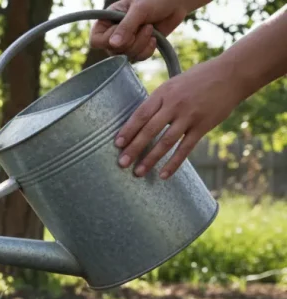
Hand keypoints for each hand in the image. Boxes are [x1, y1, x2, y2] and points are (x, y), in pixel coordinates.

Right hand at [90, 0, 192, 60]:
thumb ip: (126, 27)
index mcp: (107, 21)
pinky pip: (138, 58)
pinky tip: (154, 38)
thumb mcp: (139, 10)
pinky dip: (148, 50)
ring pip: (126, 56)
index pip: (96, 41)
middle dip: (132, 41)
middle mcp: (113, 33)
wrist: (175, 3)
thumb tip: (113, 45)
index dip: (109, 41)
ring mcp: (126, 42)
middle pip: (113, 51)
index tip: (126, 30)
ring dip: (142, 44)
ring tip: (151, 28)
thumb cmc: (155, 0)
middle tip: (145, 26)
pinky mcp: (139, 47)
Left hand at [115, 57, 242, 178]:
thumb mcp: (174, 84)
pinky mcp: (203, 126)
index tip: (117, 144)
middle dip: (134, 148)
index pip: (141, 114)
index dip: (128, 130)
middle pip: (150, 130)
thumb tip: (139, 120)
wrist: (231, 74)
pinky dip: (174, 163)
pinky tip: (164, 175)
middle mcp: (175, 105)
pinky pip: (185, 148)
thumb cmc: (198, 79)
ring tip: (138, 172)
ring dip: (151, 159)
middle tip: (122, 164)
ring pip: (166, 142)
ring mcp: (189, 116)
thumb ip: (158, 101)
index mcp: (164, 93)